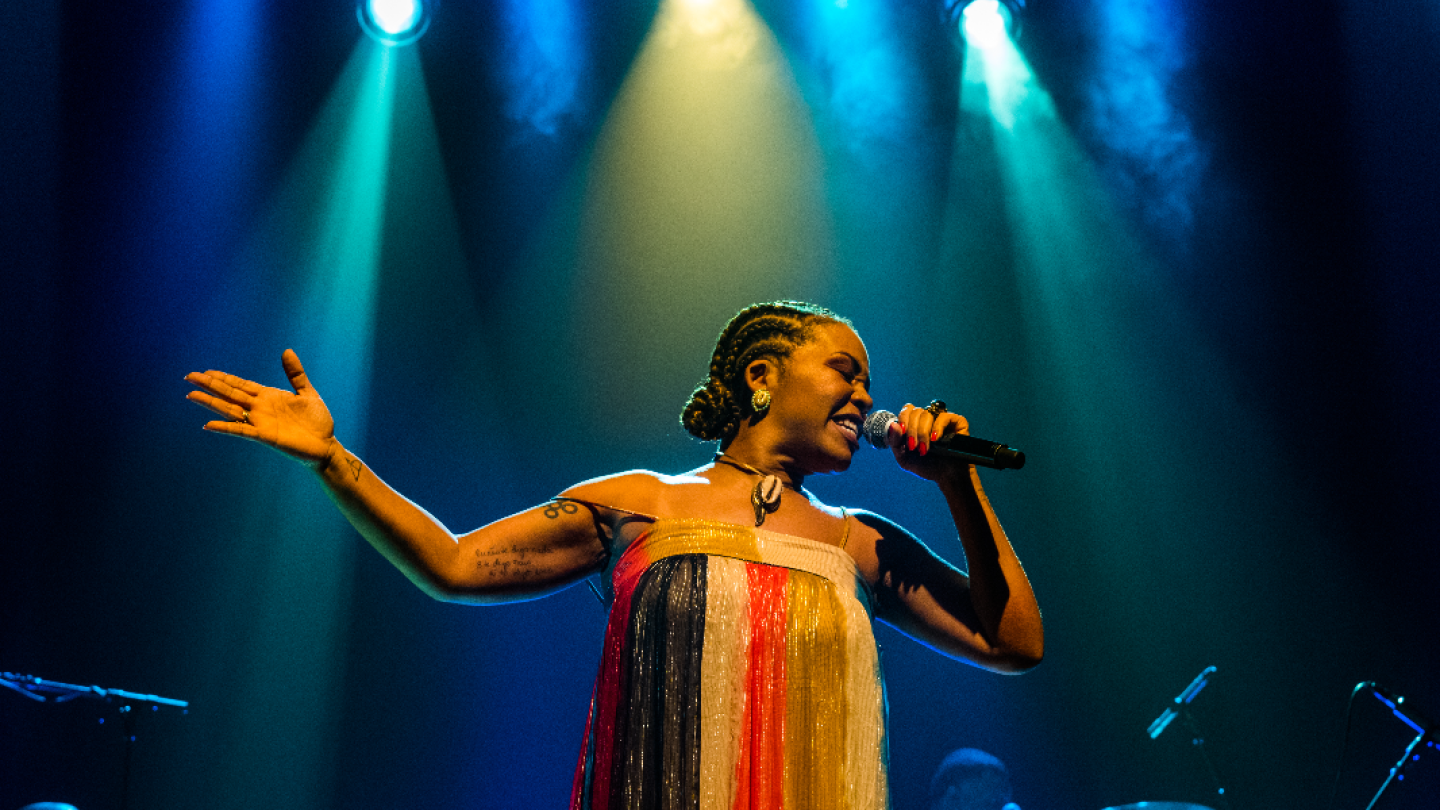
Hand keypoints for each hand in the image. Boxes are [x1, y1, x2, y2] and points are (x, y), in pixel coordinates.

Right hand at [185, 349, 337, 467]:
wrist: (326, 445)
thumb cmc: (318, 422)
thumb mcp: (307, 393)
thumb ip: (296, 374)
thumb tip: (286, 351)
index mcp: (268, 396)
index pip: (240, 385)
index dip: (223, 378)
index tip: (206, 371)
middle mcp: (260, 408)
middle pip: (230, 394)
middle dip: (211, 385)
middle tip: (189, 376)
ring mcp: (261, 422)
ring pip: (230, 410)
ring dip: (211, 402)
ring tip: (191, 395)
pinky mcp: (265, 436)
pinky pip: (242, 430)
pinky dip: (225, 427)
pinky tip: (208, 424)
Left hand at [886, 402, 972, 482]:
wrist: (946, 477)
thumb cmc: (926, 466)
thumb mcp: (904, 458)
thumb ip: (895, 442)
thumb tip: (893, 425)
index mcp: (915, 424)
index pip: (907, 410)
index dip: (903, 418)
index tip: (902, 431)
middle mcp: (928, 419)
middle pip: (916, 412)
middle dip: (912, 430)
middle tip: (913, 446)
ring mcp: (942, 419)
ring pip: (927, 414)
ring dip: (923, 432)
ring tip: (925, 449)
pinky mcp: (956, 422)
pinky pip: (944, 417)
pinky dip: (937, 427)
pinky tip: (935, 439)